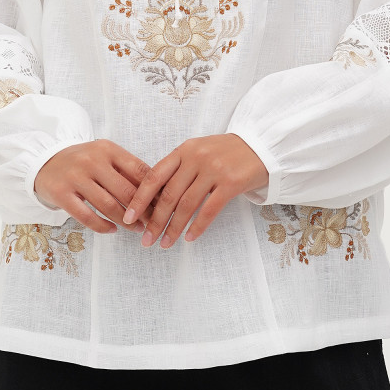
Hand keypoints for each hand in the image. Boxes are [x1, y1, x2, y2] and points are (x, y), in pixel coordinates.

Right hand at [33, 139, 156, 234]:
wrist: (44, 161)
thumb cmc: (83, 162)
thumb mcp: (105, 156)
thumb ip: (127, 170)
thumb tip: (158, 192)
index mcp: (108, 149)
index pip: (139, 171)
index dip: (155, 191)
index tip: (164, 206)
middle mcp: (92, 161)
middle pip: (126, 191)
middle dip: (144, 211)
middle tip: (154, 223)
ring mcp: (75, 177)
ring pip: (108, 205)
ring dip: (126, 221)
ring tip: (137, 229)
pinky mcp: (61, 194)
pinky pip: (87, 216)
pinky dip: (102, 226)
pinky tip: (112, 230)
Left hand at [121, 134, 268, 248]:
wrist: (260, 146)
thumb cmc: (225, 152)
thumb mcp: (198, 151)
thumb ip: (178, 168)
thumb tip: (154, 197)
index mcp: (183, 150)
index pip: (154, 176)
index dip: (140, 198)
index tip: (129, 217)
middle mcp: (196, 158)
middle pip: (168, 195)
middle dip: (155, 221)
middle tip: (146, 240)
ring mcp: (214, 169)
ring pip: (186, 205)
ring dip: (173, 228)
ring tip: (165, 244)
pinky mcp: (231, 182)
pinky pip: (209, 210)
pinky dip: (197, 226)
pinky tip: (189, 238)